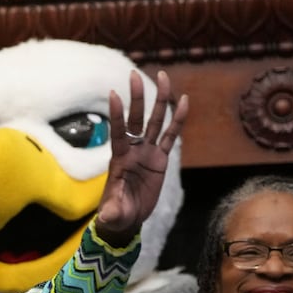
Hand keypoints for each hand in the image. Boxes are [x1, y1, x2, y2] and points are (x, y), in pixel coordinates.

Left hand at [94, 69, 188, 245]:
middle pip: (136, 119)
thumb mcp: (114, 215)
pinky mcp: (160, 159)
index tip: (113, 94)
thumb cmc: (117, 214)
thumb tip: (108, 217)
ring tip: (163, 76)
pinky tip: (184, 100)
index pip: (118, 132)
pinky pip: (170, 136)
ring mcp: (147, 152)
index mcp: (119, 160)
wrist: (126, 218)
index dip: (116, 115)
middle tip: (132, 74)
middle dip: (135, 98)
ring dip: (159, 100)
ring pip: (154, 121)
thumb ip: (112, 212)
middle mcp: (133, 151)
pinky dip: (177, 119)